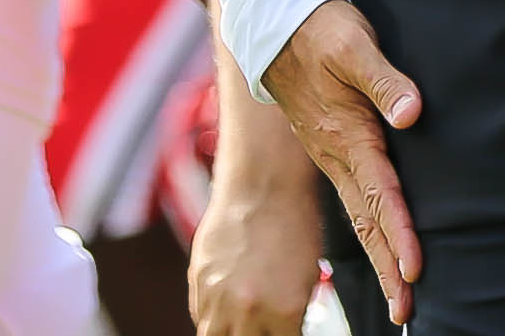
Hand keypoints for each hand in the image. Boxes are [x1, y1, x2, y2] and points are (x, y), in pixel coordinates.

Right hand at [190, 172, 321, 334]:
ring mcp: (218, 298)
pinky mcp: (197, 283)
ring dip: (228, 334)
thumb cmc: (293, 221)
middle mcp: (249, 310)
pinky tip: (226, 307)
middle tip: (264, 327)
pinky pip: (201, 317)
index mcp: (285, 311)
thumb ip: (292, 314)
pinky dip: (212, 317)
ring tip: (241, 324)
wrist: (262, 182)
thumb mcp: (307, 276)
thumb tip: (285, 330)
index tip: (286, 330)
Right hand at [262, 2, 423, 324]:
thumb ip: (385, 80)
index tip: (416, 271)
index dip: (400, 234)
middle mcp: (338, 155)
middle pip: (369, 222)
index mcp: (348, 135)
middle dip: (389, 268)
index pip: (381, 194)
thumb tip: (413, 114)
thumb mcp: (354, 44)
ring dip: (381, 256)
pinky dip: (371, 230)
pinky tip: (380, 244)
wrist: (275, 21)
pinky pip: (354, 199)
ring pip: (361, 216)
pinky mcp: (332, 148)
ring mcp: (332, 155)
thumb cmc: (319, 29)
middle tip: (406, 313)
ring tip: (399, 295)